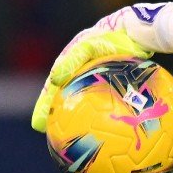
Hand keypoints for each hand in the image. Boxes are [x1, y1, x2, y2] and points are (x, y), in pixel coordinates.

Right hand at [31, 8, 155, 132]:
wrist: (134, 33)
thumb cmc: (110, 39)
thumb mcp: (87, 46)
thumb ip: (72, 60)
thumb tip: (55, 79)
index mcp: (70, 67)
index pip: (52, 91)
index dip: (44, 108)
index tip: (38, 125)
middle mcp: (81, 75)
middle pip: (66, 100)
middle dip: (58, 118)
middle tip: (54, 137)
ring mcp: (98, 81)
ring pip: (86, 105)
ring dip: (81, 121)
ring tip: (79, 139)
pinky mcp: (115, 86)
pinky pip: (109, 106)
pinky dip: (106, 118)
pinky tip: (113, 134)